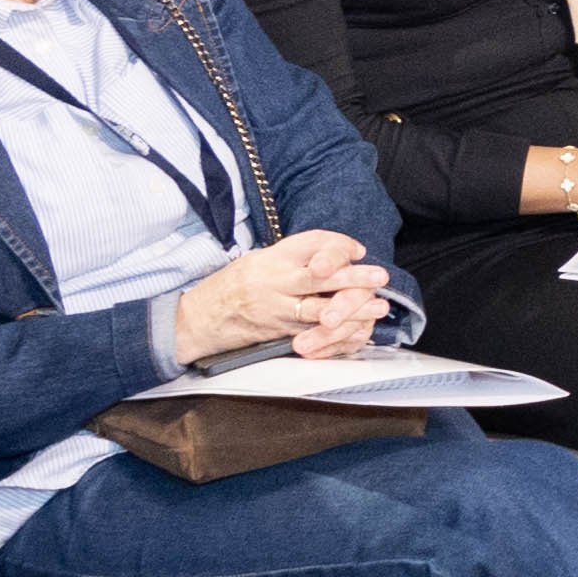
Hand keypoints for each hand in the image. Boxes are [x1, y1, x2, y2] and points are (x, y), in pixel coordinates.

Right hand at [170, 231, 391, 366]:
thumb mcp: (257, 261)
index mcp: (270, 258)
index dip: (338, 246)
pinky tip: (355, 331)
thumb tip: (332, 254)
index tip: (358, 251)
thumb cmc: (229, 287)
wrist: (197, 320)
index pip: (310, 243)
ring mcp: (274, 309)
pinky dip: (334, 333)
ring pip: (318, 308)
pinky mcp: (275, 332)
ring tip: (377, 306)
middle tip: (379, 277)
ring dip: (352, 309)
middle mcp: (273, 282)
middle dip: (354, 277)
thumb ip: (291, 257)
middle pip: (320, 276)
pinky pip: (309, 333)